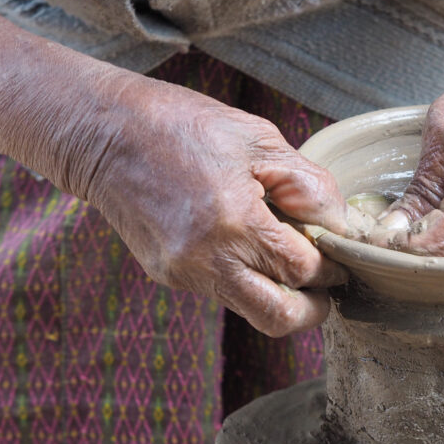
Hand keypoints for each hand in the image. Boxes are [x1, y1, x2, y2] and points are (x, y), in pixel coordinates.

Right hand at [80, 75, 349, 336]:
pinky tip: (248, 241)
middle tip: (327, 283)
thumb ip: (309, 186)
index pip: (302, 271)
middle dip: (313, 309)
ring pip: (249, 309)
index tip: (340, 254)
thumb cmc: (183, 125)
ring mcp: (183, 273)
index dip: (331, 266)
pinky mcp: (167, 275)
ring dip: (280, 294)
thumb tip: (339, 225)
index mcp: (235, 222)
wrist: (103, 132)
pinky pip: (222, 290)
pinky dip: (246, 276)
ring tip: (289, 256)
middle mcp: (206, 260)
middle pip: (279, 318)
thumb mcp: (260, 140)